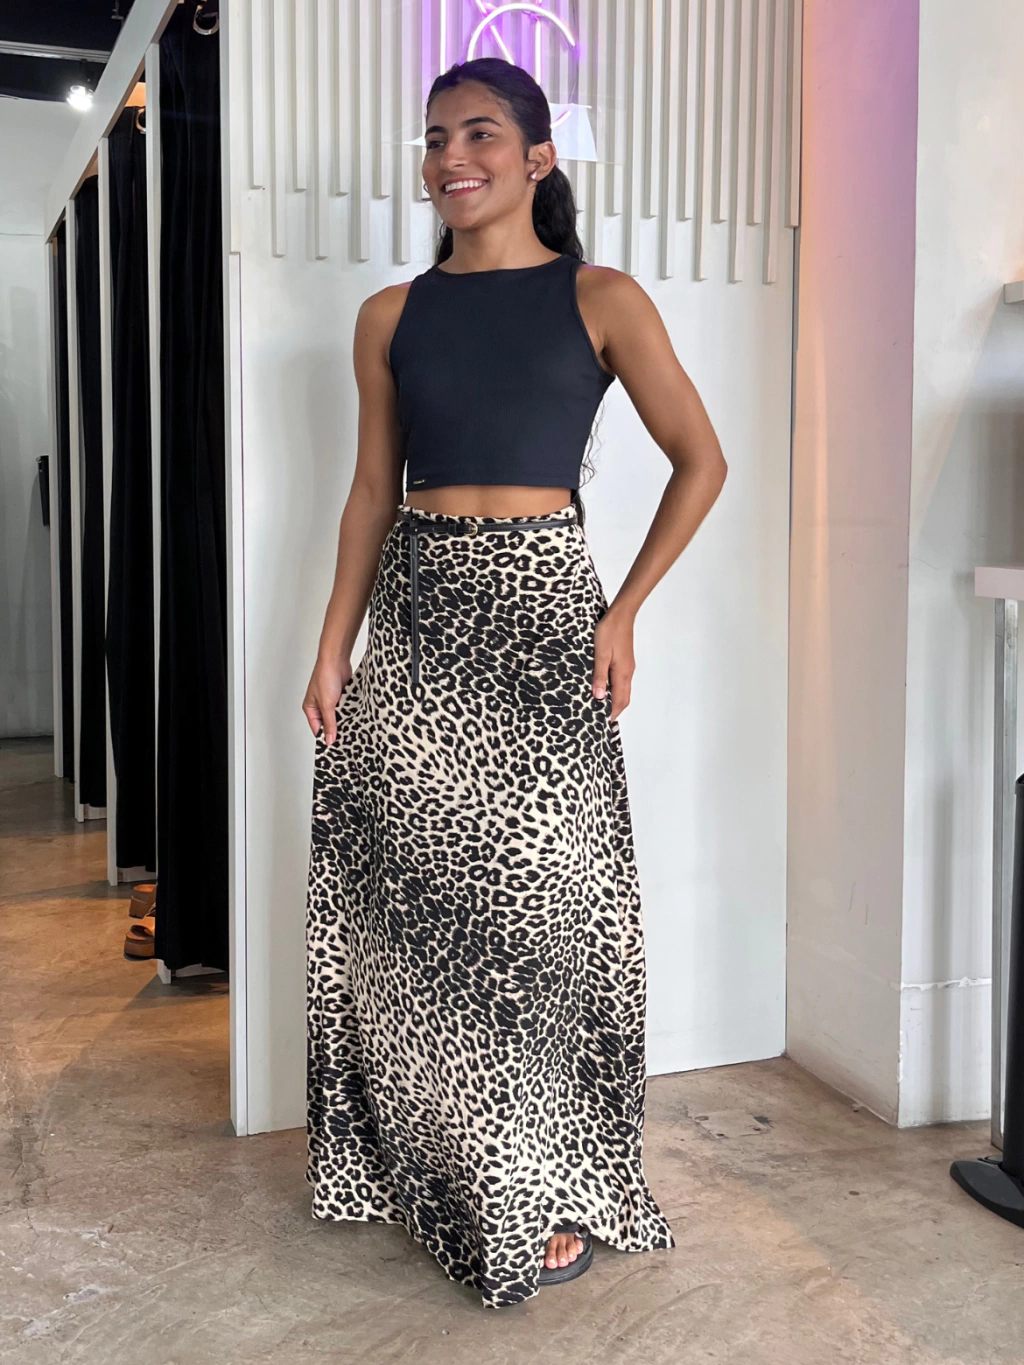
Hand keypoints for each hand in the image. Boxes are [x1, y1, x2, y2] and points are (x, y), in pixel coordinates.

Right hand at [302, 656, 351, 744]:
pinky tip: (355, 715)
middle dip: (336, 728)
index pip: (317, 728)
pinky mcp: (341, 696)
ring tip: (352, 727)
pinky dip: (349, 711)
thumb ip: (329, 723)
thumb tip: (329, 739)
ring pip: (338, 716)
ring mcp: (331, 700)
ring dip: (344, 718)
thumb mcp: (327, 704)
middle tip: (345, 738)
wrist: (337, 659)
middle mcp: (319, 705)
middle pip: (328, 723)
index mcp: (310, 708)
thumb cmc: (325, 676)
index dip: (325, 737)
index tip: (335, 746)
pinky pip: (345, 708)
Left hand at [591, 605, 634, 722]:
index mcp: (622, 673)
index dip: (612, 714)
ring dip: (615, 700)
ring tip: (602, 706)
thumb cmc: (610, 631)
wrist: (621, 614)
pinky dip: (615, 689)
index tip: (603, 724)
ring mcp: (627, 666)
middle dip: (615, 710)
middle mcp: (627, 672)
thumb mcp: (600, 654)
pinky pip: (622, 680)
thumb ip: (599, 676)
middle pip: (623, 698)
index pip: (619, 701)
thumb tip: (598, 697)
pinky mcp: (625, 661)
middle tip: (602, 719)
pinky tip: (606, 687)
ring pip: (623, 689)